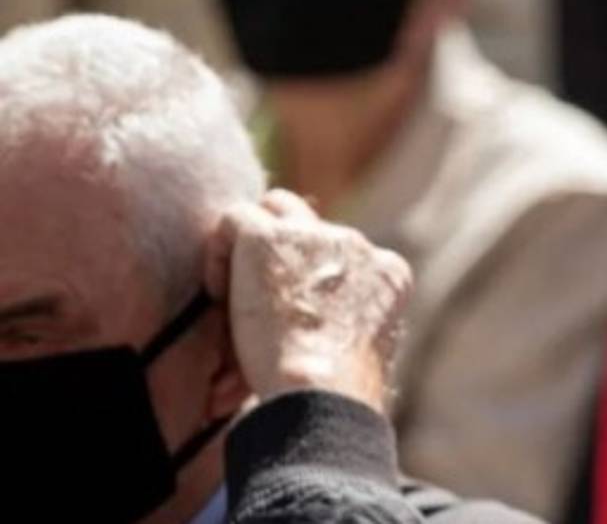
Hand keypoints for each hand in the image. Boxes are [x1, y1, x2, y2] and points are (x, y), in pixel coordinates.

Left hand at [205, 189, 412, 412]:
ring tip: (232, 300)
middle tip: (260, 294)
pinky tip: (217, 294)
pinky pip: (237, 219)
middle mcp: (358, 245)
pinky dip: (219, 252)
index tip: (295, 317)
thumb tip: (315, 333)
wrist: (323, 388)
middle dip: (286, 254)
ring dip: (254, 252)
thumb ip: (343, 323)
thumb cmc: (335, 393)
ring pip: (277, 211)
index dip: (314, 280)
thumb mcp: (356, 352)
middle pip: (312, 228)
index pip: (347, 255)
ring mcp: (315, 235)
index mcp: (389, 273)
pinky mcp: (270, 236)